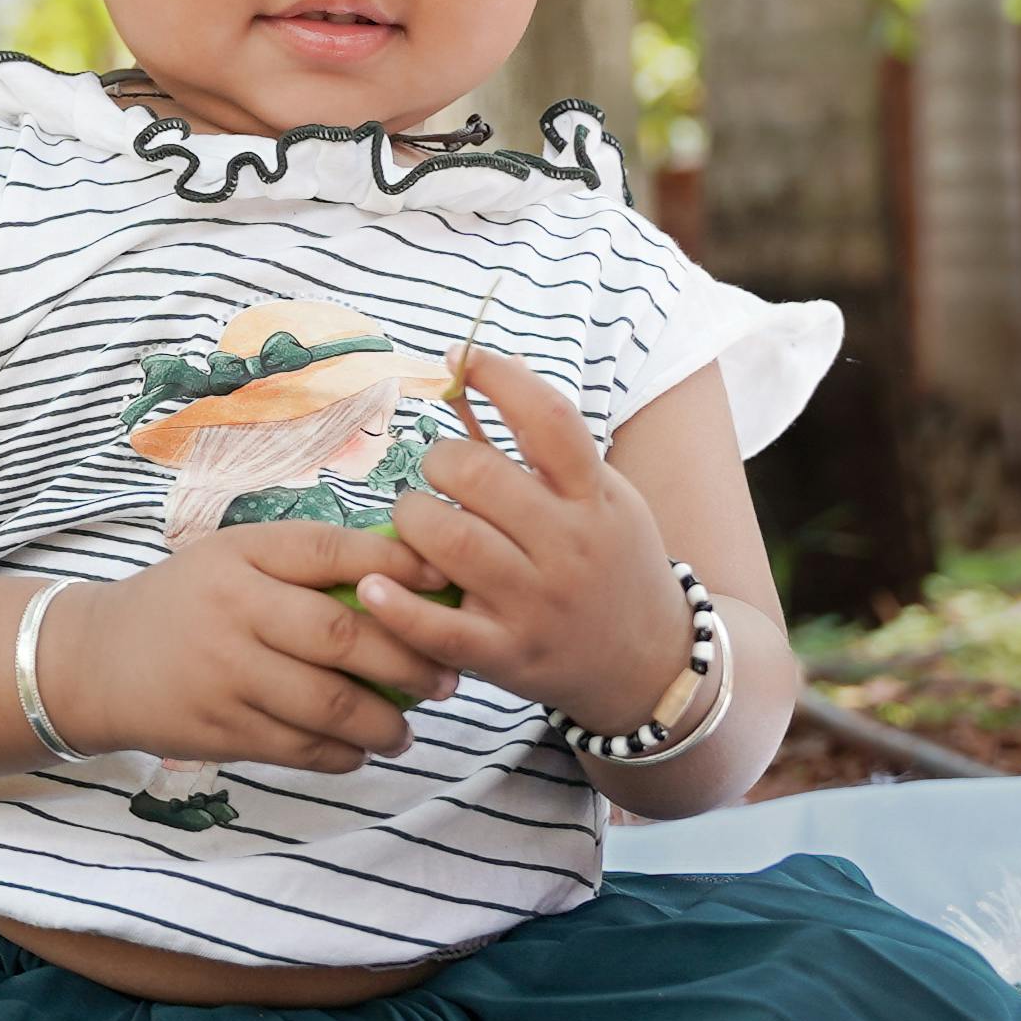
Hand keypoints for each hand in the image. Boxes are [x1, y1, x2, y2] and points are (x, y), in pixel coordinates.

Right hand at [50, 514, 428, 777]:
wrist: (97, 662)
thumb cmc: (188, 603)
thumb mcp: (234, 559)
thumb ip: (305, 565)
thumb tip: (411, 578)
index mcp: (241, 555)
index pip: (328, 551)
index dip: (395, 567)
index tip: (444, 584)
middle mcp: (233, 610)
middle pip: (340, 636)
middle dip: (409, 661)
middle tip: (447, 679)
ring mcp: (224, 673)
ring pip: (328, 704)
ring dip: (385, 723)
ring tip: (407, 729)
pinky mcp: (218, 729)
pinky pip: (300, 748)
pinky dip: (343, 755)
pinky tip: (360, 751)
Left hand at [354, 351, 699, 719]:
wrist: (649, 664)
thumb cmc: (610, 561)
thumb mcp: (595, 495)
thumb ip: (532, 441)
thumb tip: (478, 366)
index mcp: (596, 497)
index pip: (549, 419)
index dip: (500, 376)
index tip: (461, 357)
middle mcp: (571, 547)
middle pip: (481, 477)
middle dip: (439, 460)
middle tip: (437, 471)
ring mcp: (538, 604)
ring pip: (454, 542)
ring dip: (414, 520)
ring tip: (417, 521)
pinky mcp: (508, 656)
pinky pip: (441, 629)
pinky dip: (398, 606)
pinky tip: (371, 584)